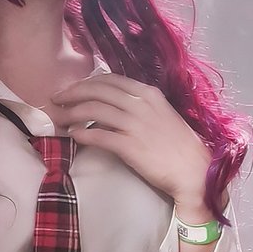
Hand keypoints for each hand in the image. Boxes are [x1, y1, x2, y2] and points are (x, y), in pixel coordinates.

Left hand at [51, 73, 211, 205]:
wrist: (195, 172)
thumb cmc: (178, 144)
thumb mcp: (161, 112)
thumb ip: (138, 103)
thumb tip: (111, 101)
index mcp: (147, 93)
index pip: (109, 79)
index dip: (86, 82)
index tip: (73, 88)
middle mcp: (140, 104)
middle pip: (97, 90)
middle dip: (73, 92)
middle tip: (57, 99)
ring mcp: (134, 124)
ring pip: (93, 110)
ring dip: (72, 113)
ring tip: (60, 117)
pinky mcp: (130, 146)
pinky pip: (98, 136)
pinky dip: (81, 133)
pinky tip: (73, 135)